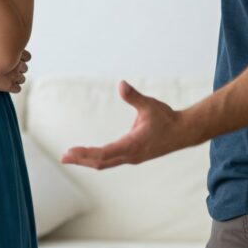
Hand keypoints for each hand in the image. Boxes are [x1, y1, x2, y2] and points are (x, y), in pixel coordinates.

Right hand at [0, 49, 30, 92]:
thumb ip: (2, 48)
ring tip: (5, 79)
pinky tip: (4, 86)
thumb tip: (4, 50)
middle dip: (17, 69)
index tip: (12, 61)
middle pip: (25, 68)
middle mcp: (16, 64)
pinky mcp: (9, 85)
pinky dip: (13, 88)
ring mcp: (14, 75)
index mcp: (14, 53)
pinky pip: (18, 89)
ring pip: (22, 79)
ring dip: (16, 79)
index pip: (27, 57)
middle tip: (7, 71)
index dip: (20, 59)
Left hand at [60, 81, 190, 168]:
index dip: (86, 153)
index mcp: (133, 145)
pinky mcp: (134, 156)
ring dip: (88, 161)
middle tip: (63, 157)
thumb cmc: (166, 118)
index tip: (71, 152)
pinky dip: (98, 159)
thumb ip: (134, 96)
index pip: (104, 153)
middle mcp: (131, 155)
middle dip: (82, 160)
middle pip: (101, 162)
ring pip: (106, 163)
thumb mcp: (149, 105)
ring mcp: (132, 157)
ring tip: (71, 157)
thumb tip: (121, 84)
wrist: (184, 132)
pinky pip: (111, 161)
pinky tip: (89, 156)